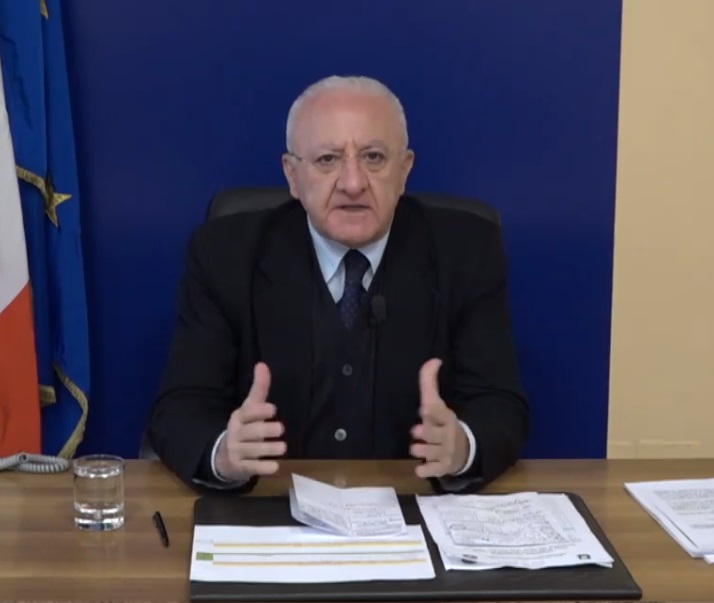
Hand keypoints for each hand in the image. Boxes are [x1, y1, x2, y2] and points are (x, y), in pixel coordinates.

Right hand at [215, 362, 286, 478]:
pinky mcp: (241, 467)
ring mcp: (237, 452)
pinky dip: (263, 468)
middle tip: (281, 429)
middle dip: (265, 430)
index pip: (247, 413)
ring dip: (268, 449)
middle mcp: (236, 434)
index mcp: (239, 417)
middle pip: (250, 432)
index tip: (273, 409)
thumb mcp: (250, 408)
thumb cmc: (244, 427)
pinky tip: (275, 467)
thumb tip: (262, 364)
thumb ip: (259, 388)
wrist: (224, 455)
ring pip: (253, 451)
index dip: (259, 411)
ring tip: (283, 447)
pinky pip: (252, 468)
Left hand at [410, 358, 468, 477]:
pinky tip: (421, 468)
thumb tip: (434, 359)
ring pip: (426, 452)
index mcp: (446, 417)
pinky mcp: (443, 468)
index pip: (438, 412)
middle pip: (430, 433)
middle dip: (423, 432)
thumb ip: (430, 382)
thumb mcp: (437, 403)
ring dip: (420, 450)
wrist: (465, 449)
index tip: (424, 410)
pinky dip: (425, 470)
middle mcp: (447, 435)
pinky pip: (431, 471)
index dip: (431, 411)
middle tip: (418, 431)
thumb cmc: (443, 422)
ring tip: (419, 448)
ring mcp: (446, 453)